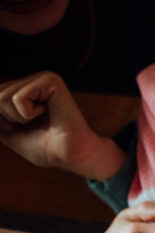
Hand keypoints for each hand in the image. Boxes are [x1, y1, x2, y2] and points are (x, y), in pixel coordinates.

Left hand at [0, 71, 125, 178]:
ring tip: (39, 119)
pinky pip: (18, 98)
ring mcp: (44, 78)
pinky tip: (46, 113)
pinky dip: (27, 115)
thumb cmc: (45, 147)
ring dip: (17, 117)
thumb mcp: (7, 131)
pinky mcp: (51, 81)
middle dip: (6, 117)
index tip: (18, 127)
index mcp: (26, 88)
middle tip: (29, 125)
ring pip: (3, 96)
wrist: (70, 155)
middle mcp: (35, 79)